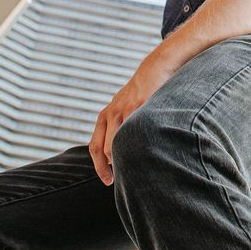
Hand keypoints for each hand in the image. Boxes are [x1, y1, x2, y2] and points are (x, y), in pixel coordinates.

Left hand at [89, 50, 176, 185]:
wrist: (156, 68)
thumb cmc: (142, 92)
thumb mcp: (125, 108)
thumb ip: (119, 128)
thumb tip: (117, 156)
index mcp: (105, 115)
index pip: (95, 147)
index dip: (99, 167)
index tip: (108, 181)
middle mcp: (112, 113)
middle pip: (106, 150)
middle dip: (114, 166)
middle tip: (125, 179)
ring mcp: (126, 109)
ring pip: (120, 143)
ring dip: (128, 157)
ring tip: (140, 165)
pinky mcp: (141, 105)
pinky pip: (137, 130)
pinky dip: (141, 143)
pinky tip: (151, 148)